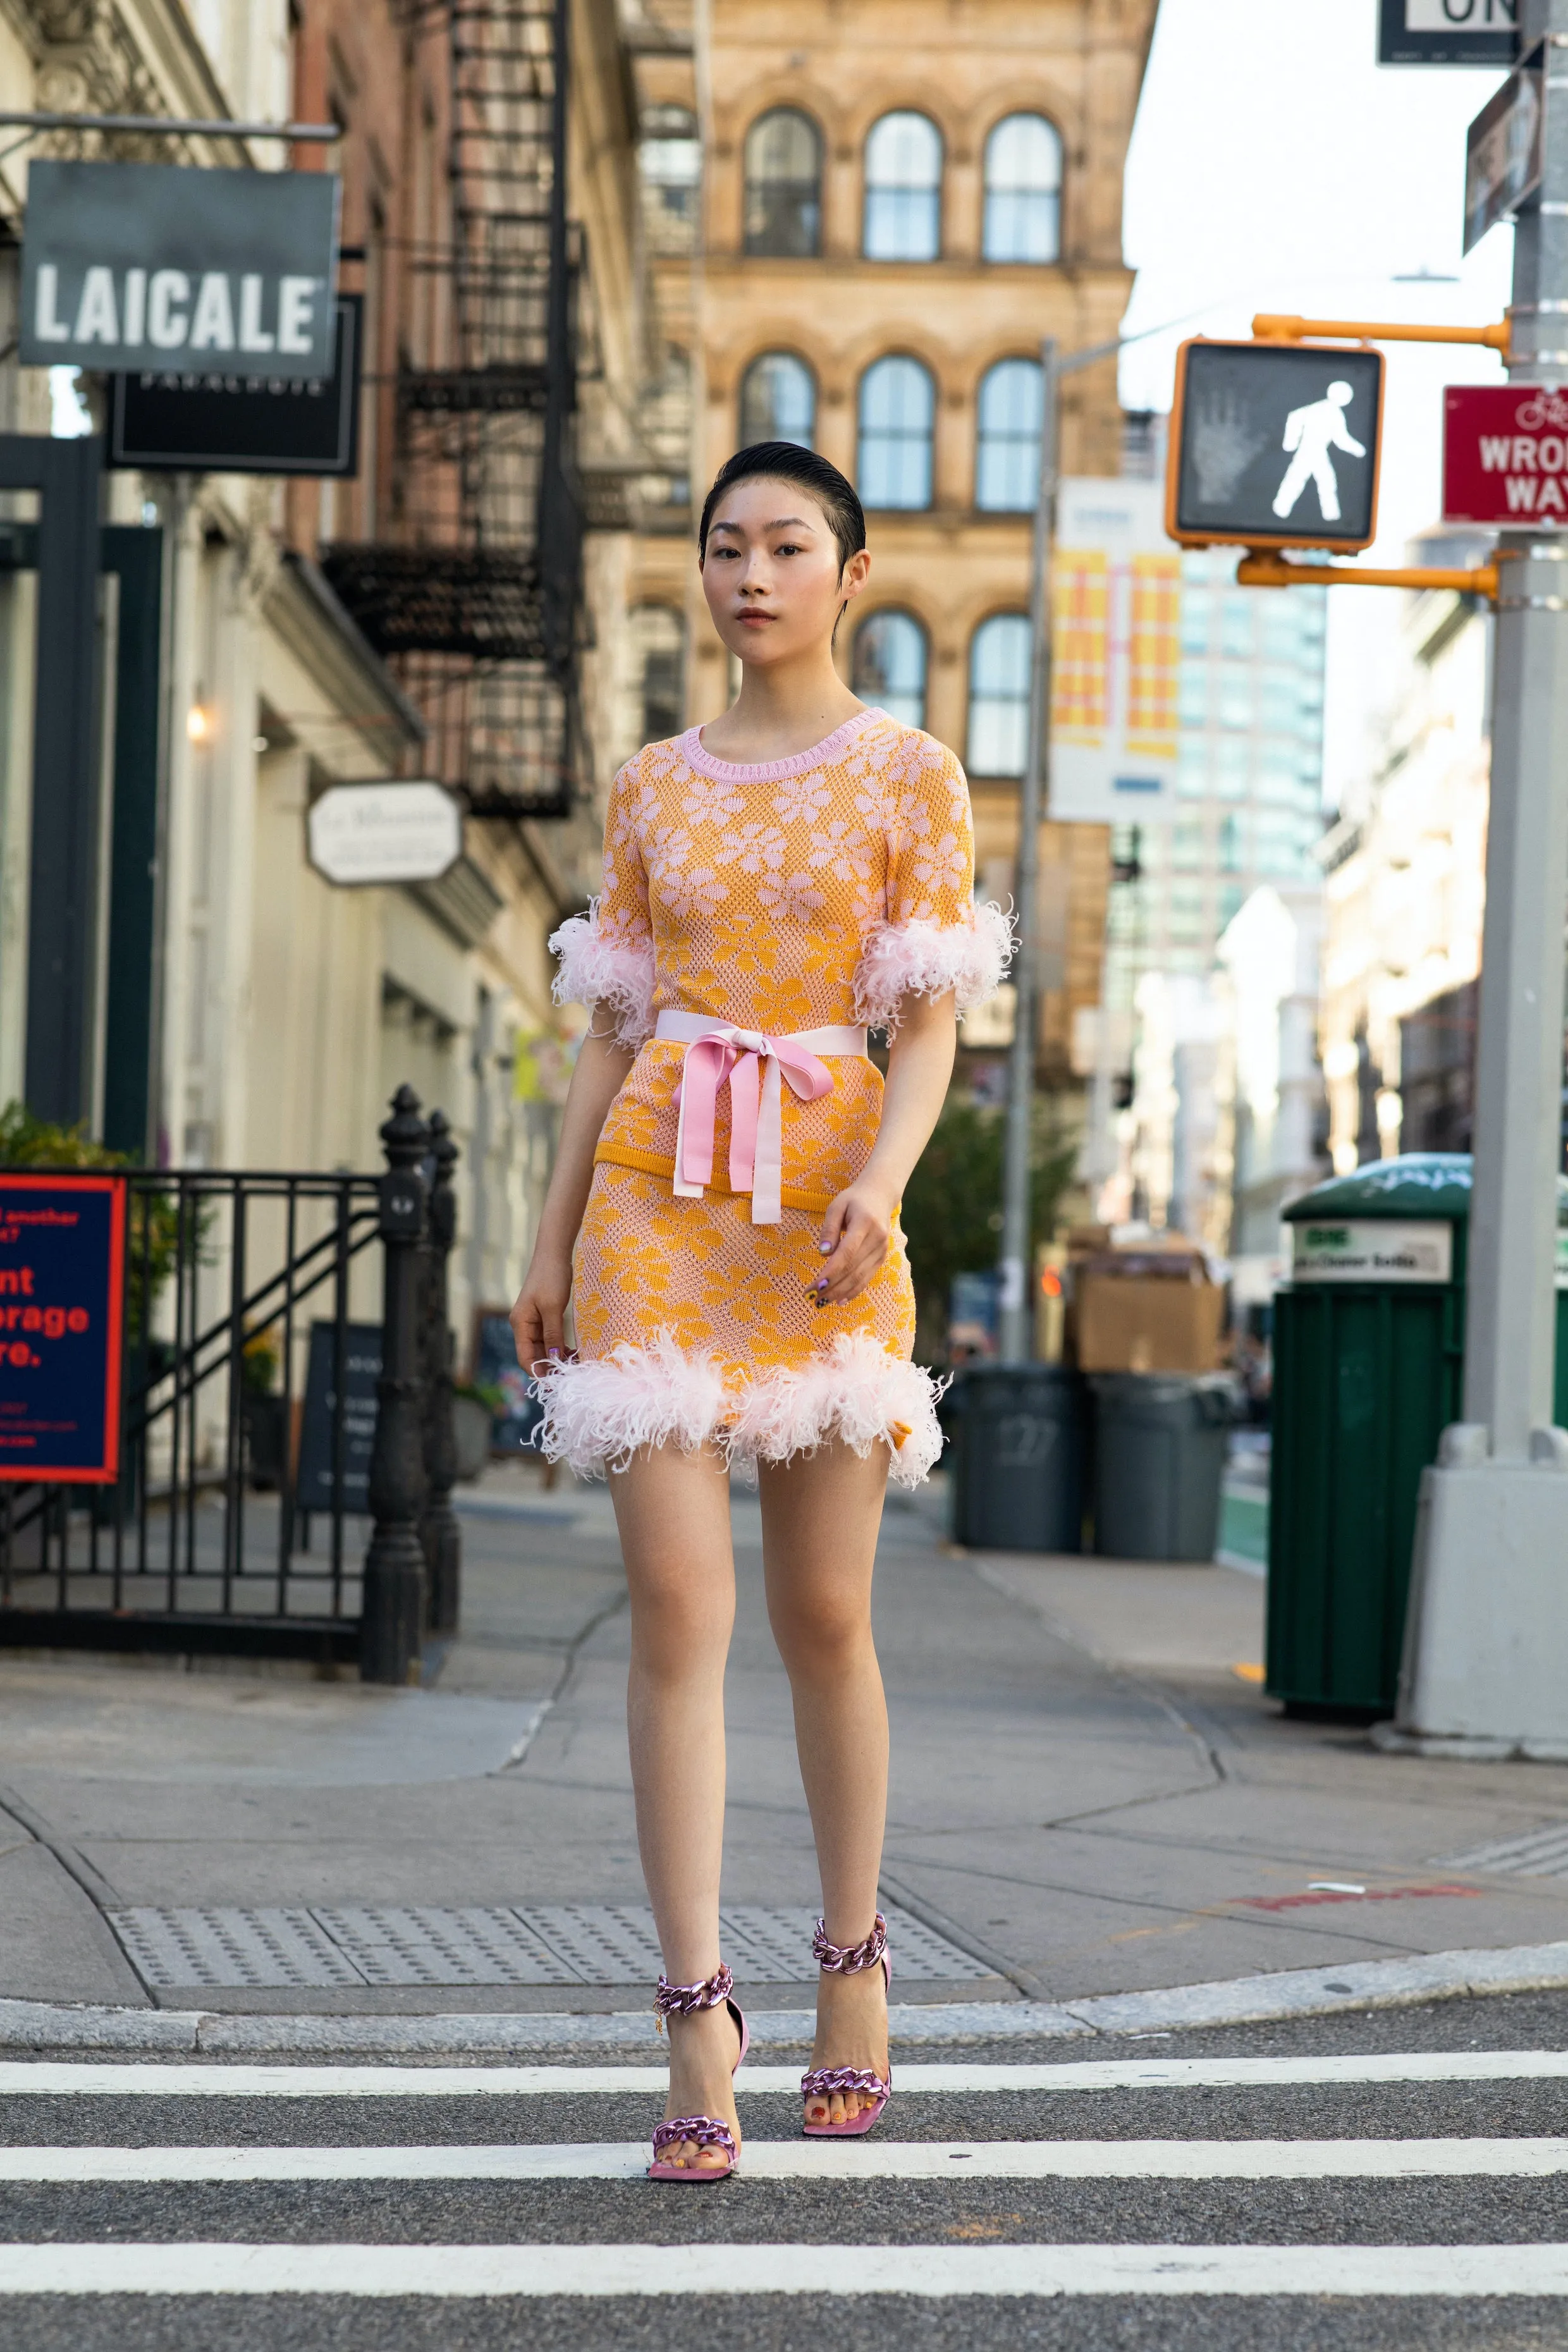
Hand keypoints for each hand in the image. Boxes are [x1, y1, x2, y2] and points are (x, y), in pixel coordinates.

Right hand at [510, 1252, 571, 1371]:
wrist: (554, 1254)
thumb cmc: (551, 1277)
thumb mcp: (553, 1307)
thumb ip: (553, 1333)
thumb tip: (554, 1358)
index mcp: (520, 1324)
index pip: (525, 1357)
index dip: (538, 1372)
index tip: (556, 1383)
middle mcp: (524, 1325)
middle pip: (534, 1355)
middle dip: (550, 1367)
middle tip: (571, 1377)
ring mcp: (534, 1322)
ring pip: (544, 1348)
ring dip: (557, 1358)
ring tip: (575, 1366)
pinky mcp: (545, 1317)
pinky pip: (551, 1338)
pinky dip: (561, 1347)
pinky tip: (574, 1352)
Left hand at [809, 1179, 895, 1309]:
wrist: (879, 1197)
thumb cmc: (853, 1201)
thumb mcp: (836, 1206)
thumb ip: (828, 1228)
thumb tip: (824, 1254)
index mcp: (865, 1223)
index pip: (847, 1253)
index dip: (831, 1272)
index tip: (815, 1285)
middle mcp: (877, 1239)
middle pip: (852, 1269)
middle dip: (831, 1286)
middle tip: (811, 1298)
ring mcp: (882, 1250)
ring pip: (860, 1277)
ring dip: (840, 1293)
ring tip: (821, 1302)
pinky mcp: (882, 1257)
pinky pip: (867, 1278)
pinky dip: (853, 1291)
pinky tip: (839, 1300)